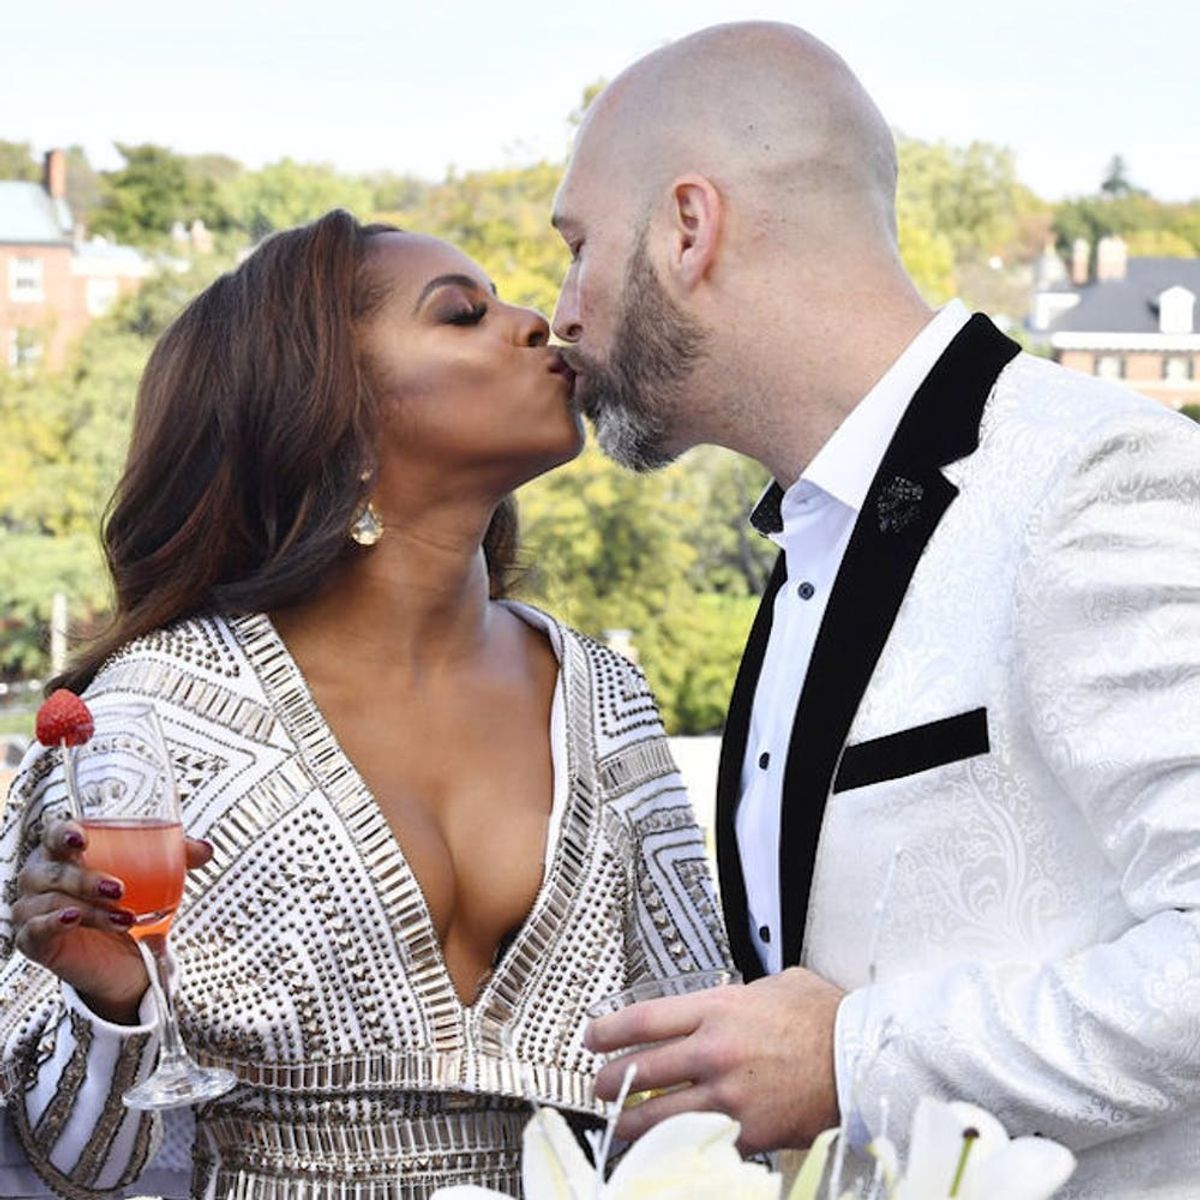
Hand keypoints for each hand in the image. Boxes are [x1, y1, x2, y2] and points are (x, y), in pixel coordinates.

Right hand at [12, 819, 212, 1024]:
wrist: (123, 953)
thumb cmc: (127, 900)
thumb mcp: (154, 875)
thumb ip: (178, 856)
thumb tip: (205, 849)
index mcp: (65, 850)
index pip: (54, 833)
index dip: (64, 833)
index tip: (83, 839)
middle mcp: (42, 874)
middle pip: (53, 870)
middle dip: (86, 879)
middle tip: (120, 889)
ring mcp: (32, 907)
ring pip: (52, 901)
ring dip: (91, 909)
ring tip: (124, 918)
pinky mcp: (32, 939)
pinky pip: (33, 929)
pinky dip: (52, 923)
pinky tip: (73, 919)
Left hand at [586, 967, 843, 1153]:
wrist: (860, 1059)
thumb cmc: (822, 1018)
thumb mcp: (773, 985)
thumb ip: (736, 995)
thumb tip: (718, 1004)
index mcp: (717, 1009)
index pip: (643, 1020)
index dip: (608, 1031)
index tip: (592, 1038)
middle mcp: (714, 1052)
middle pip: (641, 1071)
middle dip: (610, 1081)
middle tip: (599, 1084)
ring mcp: (727, 1097)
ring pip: (658, 1116)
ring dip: (631, 1121)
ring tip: (620, 1121)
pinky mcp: (745, 1132)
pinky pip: (696, 1142)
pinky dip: (676, 1145)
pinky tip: (665, 1144)